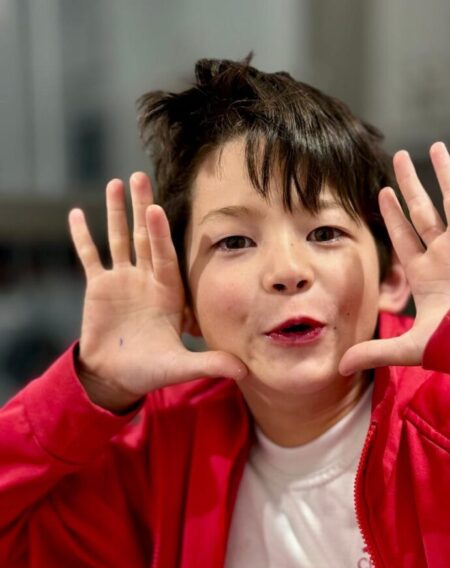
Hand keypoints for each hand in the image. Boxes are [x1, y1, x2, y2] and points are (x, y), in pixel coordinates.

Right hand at [70, 173, 246, 412]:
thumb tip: (244, 370)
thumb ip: (210, 364)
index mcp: (167, 294)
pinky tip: (77, 213)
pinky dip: (83, 236)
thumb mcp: (180, 367)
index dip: (159, 235)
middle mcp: (146, 281)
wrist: (117, 378)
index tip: (157, 210)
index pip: (164, 257)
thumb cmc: (150, 372)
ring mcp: (122, 282)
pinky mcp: (98, 288)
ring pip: (119, 239)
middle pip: (144, 238)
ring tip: (116, 182)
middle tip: (141, 177)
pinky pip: (90, 256)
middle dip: (142, 209)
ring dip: (116, 212)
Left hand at [339, 143, 449, 374]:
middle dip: (411, 184)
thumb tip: (337, 368)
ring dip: (443, 173)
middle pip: (424, 211)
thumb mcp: (412, 348)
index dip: (392, 215)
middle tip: (399, 157)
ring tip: (433, 146)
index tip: (382, 192)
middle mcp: (446, 255)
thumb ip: (376, 352)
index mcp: (426, 275)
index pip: (404, 237)